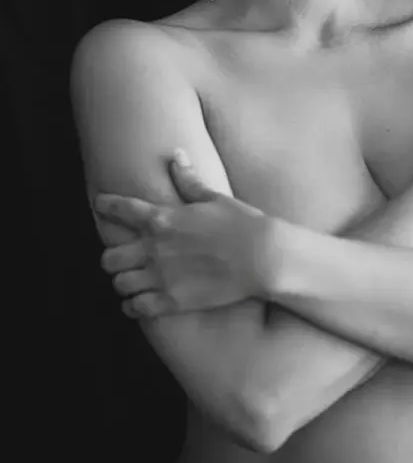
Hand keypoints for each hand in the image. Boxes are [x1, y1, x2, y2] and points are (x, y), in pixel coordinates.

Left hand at [96, 153, 271, 317]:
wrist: (262, 257)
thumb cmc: (242, 224)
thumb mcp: (214, 197)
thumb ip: (189, 180)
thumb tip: (176, 155)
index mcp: (162, 219)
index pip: (120, 209)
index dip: (105, 205)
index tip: (100, 205)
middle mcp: (154, 248)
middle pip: (108, 258)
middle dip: (111, 258)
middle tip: (122, 258)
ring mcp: (161, 277)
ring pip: (119, 284)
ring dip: (122, 282)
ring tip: (131, 281)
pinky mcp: (172, 301)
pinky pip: (135, 308)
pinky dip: (132, 306)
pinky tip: (137, 302)